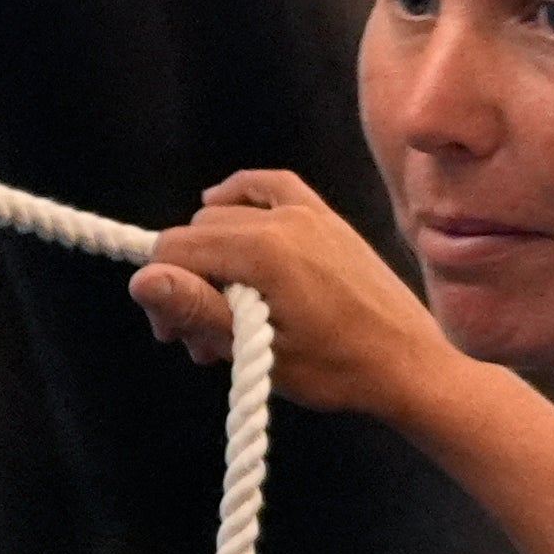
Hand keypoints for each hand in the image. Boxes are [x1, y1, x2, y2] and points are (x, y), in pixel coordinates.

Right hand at [132, 169, 448, 417]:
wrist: (411, 365)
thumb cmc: (337, 369)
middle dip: (188, 281)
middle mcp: (282, 219)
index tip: (177, 336)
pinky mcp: (325, 217)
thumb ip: (198, 310)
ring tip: (226, 304)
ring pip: (226, 214)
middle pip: (196, 233)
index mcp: (263, 251)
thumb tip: (141, 280)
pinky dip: (240, 193)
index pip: (174, 250)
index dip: (163, 292)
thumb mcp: (260, 351)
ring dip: (212, 254)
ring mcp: (307, 213)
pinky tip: (223, 205)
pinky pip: (271, 184)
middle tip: (203, 336)